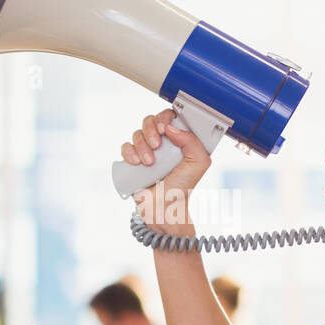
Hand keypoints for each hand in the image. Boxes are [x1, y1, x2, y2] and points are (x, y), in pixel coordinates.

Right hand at [120, 109, 211, 223]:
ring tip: (150, 163)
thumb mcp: (198, 164)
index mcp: (178, 140)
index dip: (165, 117)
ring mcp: (146, 150)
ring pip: (137, 133)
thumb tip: (172, 129)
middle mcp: (162, 143)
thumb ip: (193, 143)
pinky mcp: (133, 160)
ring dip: (142, 145)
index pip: (169, 117)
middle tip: (157, 145)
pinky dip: (129, 152)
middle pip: (150, 121)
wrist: (164, 207)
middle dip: (151, 130)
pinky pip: (125, 147)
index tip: (164, 128)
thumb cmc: (182, 187)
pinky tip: (137, 163)